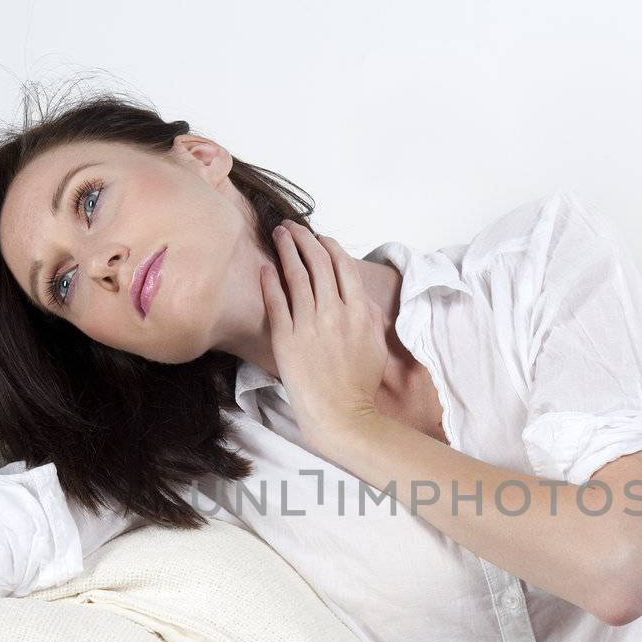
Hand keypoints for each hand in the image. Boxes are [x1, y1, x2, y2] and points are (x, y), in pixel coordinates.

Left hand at [261, 220, 388, 453]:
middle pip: (318, 263)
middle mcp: (334, 312)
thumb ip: (369, 316)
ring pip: (296, 276)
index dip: (329, 246)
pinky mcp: (286, 339)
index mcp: (358, 311)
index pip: (343, 266)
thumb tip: (361, 298)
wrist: (340, 414)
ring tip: (278, 235)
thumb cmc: (360, 384)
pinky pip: (276, 303)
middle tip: (291, 227)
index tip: (319, 238)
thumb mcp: (375, 345)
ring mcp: (308, 325)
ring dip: (287, 250)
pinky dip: (270, 282)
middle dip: (304, 239)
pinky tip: (266, 267)